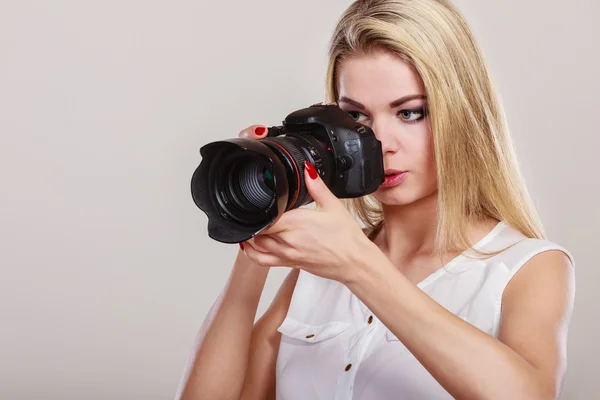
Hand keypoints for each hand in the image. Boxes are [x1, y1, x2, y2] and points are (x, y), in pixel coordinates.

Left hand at [240, 159, 373, 284]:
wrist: (354, 262)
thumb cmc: (346, 238)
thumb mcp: (333, 206)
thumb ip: (317, 187)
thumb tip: (308, 170)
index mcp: (297, 223)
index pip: (266, 216)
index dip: (258, 209)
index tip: (259, 201)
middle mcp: (288, 240)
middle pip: (258, 230)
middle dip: (256, 220)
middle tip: (257, 210)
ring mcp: (287, 254)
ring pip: (256, 245)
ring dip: (252, 235)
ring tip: (252, 224)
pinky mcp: (289, 263)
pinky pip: (262, 261)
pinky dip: (251, 253)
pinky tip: (248, 246)